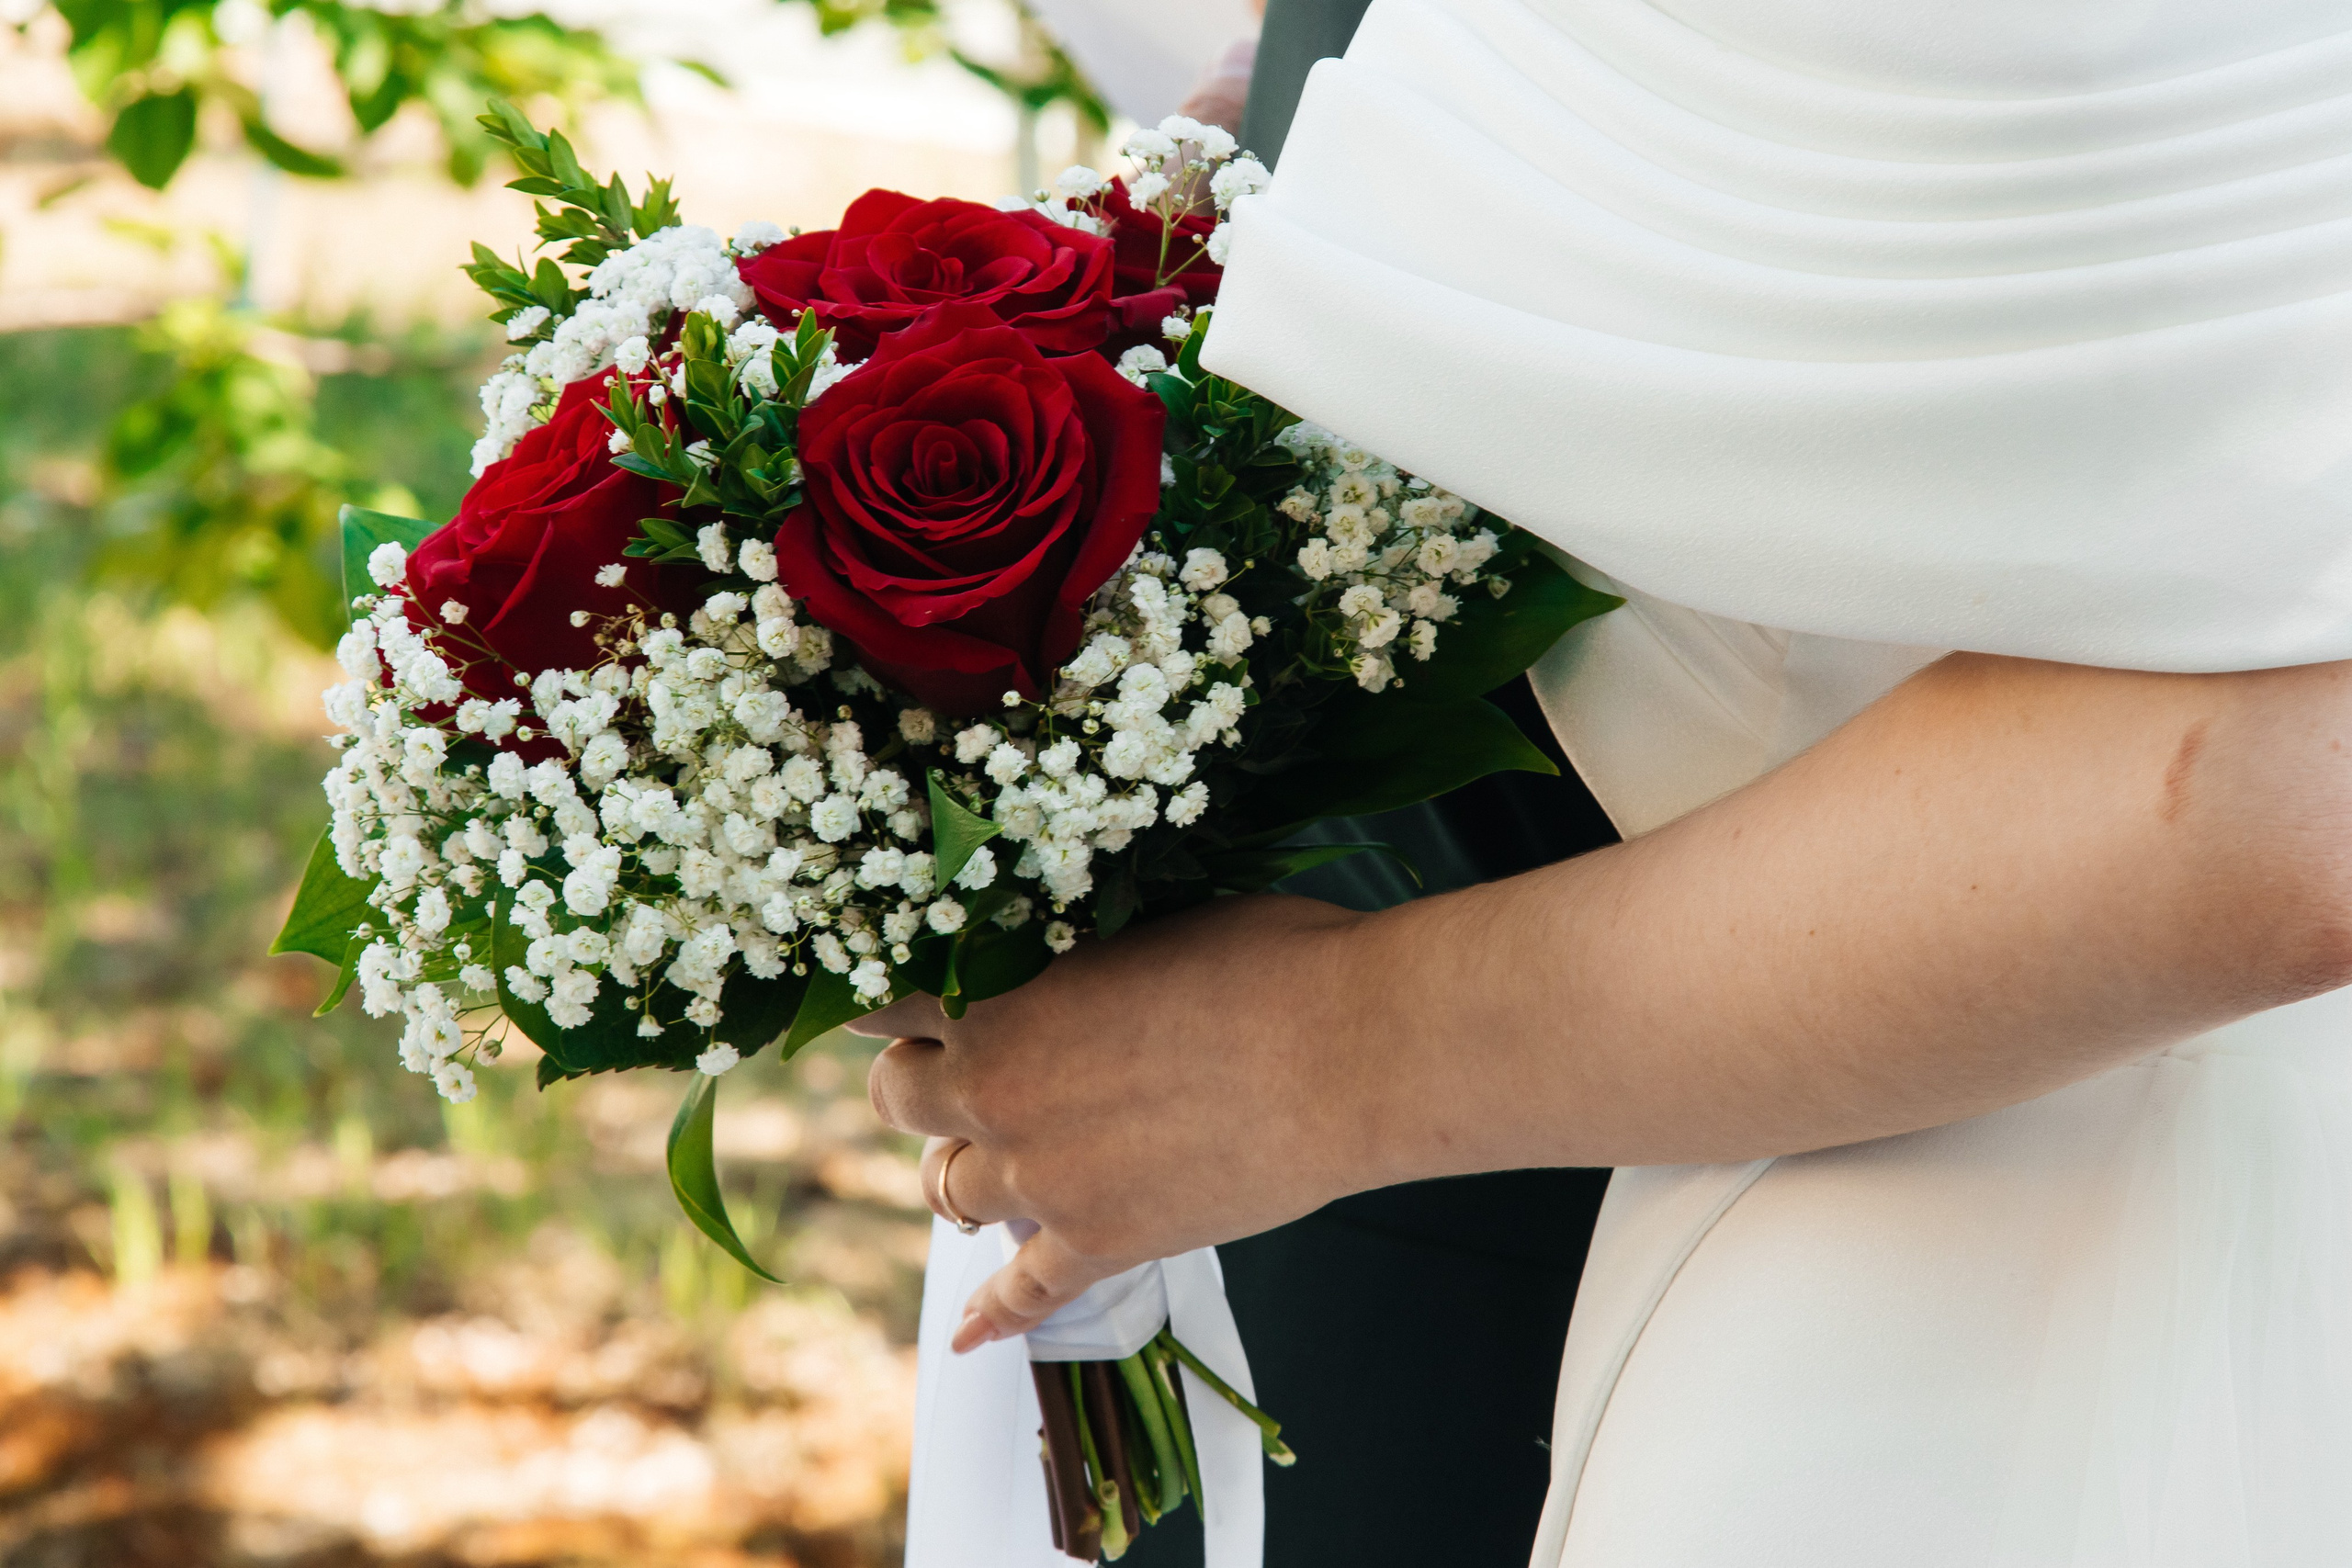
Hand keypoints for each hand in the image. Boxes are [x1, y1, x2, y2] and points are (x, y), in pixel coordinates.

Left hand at [855, 893, 1376, 1350]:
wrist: (1357, 1049)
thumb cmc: (1270, 959)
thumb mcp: (1145, 922)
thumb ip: (1071, 953)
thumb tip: (1056, 955)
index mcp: (1000, 993)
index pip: (880, 1001)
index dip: (888, 1000)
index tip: (903, 999)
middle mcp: (997, 1089)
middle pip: (896, 1097)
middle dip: (919, 1080)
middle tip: (958, 1069)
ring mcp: (1043, 1177)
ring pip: (944, 1188)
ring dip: (956, 1169)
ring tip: (989, 1157)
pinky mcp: (1100, 1243)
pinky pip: (1024, 1292)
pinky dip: (993, 1313)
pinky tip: (970, 1332)